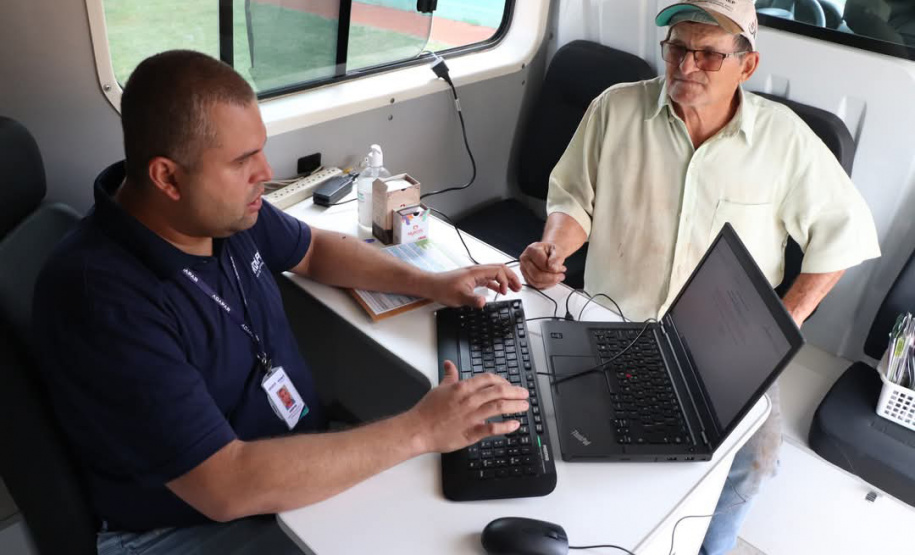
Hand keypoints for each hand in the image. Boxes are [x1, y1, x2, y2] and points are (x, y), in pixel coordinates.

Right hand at [405, 361, 529, 453]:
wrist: (418, 429)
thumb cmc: (427, 410)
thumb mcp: (439, 388)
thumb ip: (449, 376)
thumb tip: (449, 364)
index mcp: (462, 388)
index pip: (488, 379)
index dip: (502, 381)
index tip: (509, 385)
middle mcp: (469, 401)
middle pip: (498, 392)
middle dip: (514, 392)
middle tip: (524, 394)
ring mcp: (471, 416)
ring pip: (498, 407)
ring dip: (514, 406)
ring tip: (524, 406)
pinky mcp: (471, 432)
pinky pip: (492, 429)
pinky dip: (505, 426)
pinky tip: (514, 425)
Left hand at [426, 264, 521, 308]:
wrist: (431, 285)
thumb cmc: (442, 288)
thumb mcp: (459, 297)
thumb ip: (473, 299)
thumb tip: (484, 302)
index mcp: (476, 272)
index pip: (498, 271)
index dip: (505, 281)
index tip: (505, 292)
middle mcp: (477, 271)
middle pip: (500, 269)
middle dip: (511, 277)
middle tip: (518, 287)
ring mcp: (475, 275)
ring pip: (495, 274)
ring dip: (505, 280)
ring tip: (513, 289)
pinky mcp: (472, 280)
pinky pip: (489, 280)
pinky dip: (497, 284)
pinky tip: (499, 292)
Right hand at [520, 242, 566, 288]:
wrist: (549, 251)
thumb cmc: (551, 250)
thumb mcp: (558, 250)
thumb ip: (556, 258)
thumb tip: (553, 267)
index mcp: (531, 250)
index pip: (542, 265)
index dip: (554, 270)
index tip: (562, 269)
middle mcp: (525, 259)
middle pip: (537, 275)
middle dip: (552, 278)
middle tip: (561, 275)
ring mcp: (524, 269)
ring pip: (536, 282)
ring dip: (550, 282)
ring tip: (558, 277)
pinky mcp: (526, 277)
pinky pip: (536, 286)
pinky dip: (546, 285)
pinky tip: (552, 280)